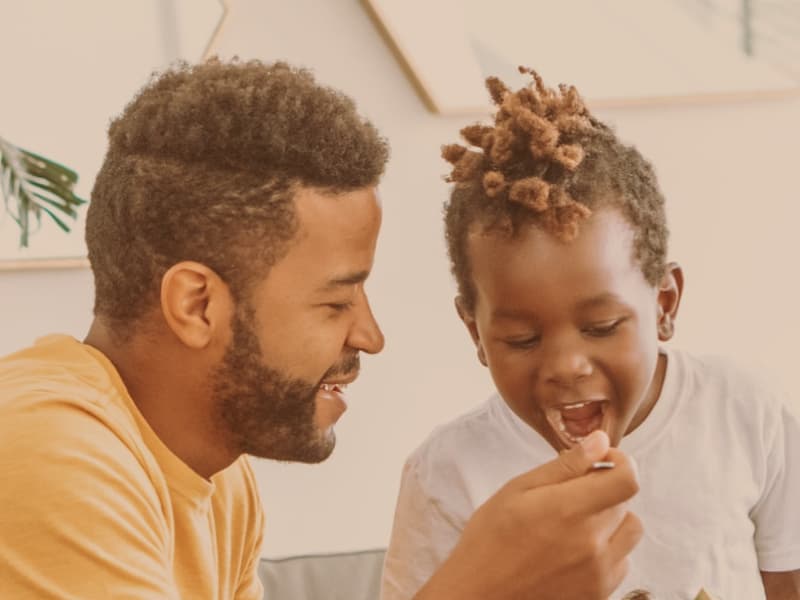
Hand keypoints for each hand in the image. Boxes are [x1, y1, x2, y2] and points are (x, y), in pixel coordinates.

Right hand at [414, 430, 641, 599]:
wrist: (479, 594)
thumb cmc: (490, 540)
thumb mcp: (518, 491)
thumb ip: (564, 466)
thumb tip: (600, 442)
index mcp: (569, 510)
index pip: (627, 480)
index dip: (621, 463)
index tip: (602, 461)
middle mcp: (592, 543)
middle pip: (625, 502)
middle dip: (603, 489)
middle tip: (570, 495)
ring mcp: (599, 573)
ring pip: (630, 532)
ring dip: (612, 520)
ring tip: (577, 523)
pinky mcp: (599, 594)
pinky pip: (622, 562)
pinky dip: (608, 550)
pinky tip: (576, 550)